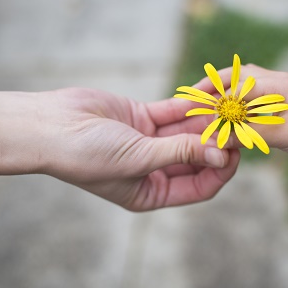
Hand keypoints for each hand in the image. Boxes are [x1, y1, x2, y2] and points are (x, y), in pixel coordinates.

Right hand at [37, 88, 239, 210]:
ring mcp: (149, 142)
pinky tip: (207, 96)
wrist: (50, 126)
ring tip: (227, 108)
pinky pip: (173, 113)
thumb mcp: (139, 159)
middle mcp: (153, 169)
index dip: (221, 171)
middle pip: (197, 158)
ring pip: (188, 133)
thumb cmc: (88, 155)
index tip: (236, 152)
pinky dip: (189, 105)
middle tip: (237, 126)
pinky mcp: (141, 118)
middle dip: (217, 143)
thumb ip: (181, 154)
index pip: (200, 187)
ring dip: (206, 122)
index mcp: (152, 192)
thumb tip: (222, 156)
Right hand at [162, 64, 287, 161]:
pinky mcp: (281, 97)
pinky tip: (229, 111)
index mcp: (276, 84)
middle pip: (237, 74)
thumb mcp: (278, 135)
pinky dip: (238, 98)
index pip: (236, 84)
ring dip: (226, 89)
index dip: (214, 95)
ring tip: (209, 103)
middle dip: (215, 84)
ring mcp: (280, 87)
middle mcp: (276, 80)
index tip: (196, 105)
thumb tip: (218, 138)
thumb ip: (247, 133)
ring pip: (245, 81)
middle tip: (195, 96)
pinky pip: (253, 92)